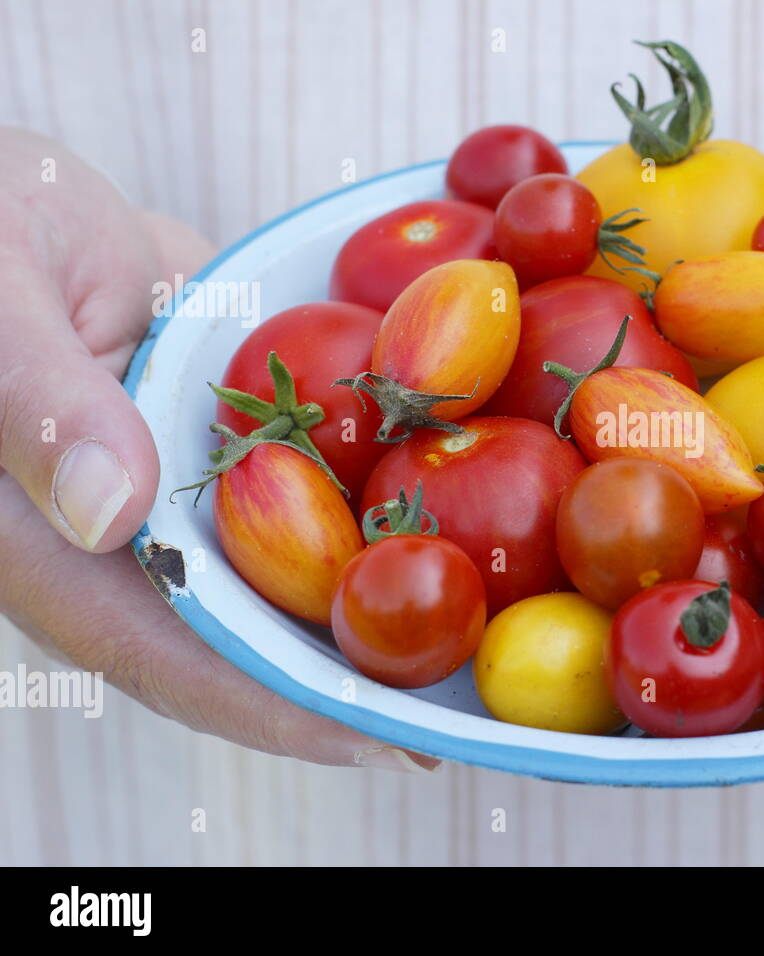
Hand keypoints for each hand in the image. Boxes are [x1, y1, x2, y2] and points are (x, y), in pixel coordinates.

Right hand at [0, 129, 436, 770]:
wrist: (18, 184)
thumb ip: (38, 403)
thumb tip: (108, 513)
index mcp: (56, 548)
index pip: (172, 658)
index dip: (278, 706)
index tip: (384, 736)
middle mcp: (133, 543)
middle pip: (251, 640)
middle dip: (355, 678)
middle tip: (469, 709)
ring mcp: (191, 498)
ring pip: (289, 576)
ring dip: (379, 604)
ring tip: (490, 638)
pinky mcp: (232, 451)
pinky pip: (308, 494)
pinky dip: (375, 508)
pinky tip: (466, 517)